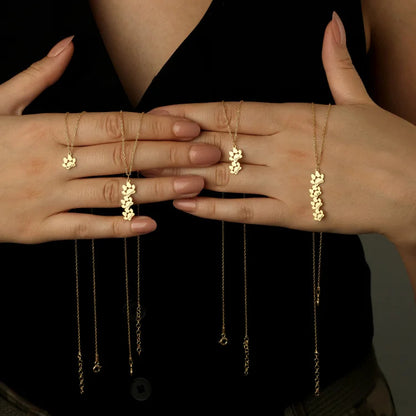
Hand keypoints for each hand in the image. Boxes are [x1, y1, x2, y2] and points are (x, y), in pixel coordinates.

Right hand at [0, 37, 220, 243]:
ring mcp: (45, 199)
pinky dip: (118, 228)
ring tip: (193, 186)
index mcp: (44, 127)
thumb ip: (37, 76)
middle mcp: (50, 162)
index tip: (189, 126)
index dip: (154, 126)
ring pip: (112, 193)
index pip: (112, 124)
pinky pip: (85, 229)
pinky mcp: (38, 230)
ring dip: (157, 191)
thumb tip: (67, 46)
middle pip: (122, 157)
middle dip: (171, 156)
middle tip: (209, 155)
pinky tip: (149, 226)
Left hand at [145, 14, 415, 249]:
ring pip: (225, 176)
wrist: (414, 188)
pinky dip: (213, 209)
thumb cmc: (389, 145)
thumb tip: (331, 24)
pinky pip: (244, 211)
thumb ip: (335, 64)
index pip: (233, 110)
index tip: (163, 115)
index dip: (193, 112)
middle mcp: (284, 146)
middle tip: (145, 144)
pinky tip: (188, 206)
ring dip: (186, 174)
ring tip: (154, 174)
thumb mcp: (359, 99)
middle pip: (219, 141)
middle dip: (178, 143)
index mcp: (297, 115)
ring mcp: (286, 182)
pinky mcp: (293, 214)